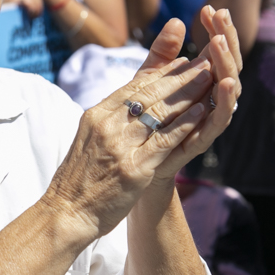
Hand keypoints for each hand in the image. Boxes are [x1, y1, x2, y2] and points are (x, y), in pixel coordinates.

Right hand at [46, 18, 216, 237]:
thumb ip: (107, 120)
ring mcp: (120, 146)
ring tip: (208, 80)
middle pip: (150, 94)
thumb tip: (126, 104)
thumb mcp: (88, 139)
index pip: (133, 86)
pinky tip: (201, 112)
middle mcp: (107, 125)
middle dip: (179, 77)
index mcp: (96, 115)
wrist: (66, 212)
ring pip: (160, 112)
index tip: (182, 62)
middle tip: (203, 63)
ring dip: (188, 94)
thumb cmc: (78, 180)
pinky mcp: (135, 168)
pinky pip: (165, 140)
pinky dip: (185, 123)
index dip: (161, 72)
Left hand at [143, 6, 242, 185]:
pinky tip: (225, 81)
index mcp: (203, 83)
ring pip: (228, 88)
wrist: (139, 165)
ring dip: (227, 63)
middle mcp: (212, 98)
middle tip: (220, 16)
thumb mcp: (151, 80)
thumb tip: (176, 20)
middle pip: (228, 64)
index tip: (209, 7)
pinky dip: (225, 100)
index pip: (217, 50)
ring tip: (220, 42)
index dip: (216, 29)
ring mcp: (211, 118)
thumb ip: (163, 53)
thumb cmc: (149, 120)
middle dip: (226, 38)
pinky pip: (220, 118)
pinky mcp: (204, 138)